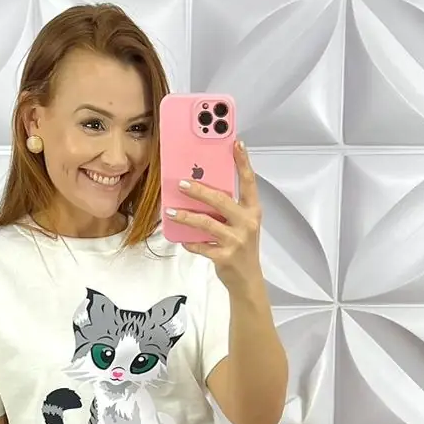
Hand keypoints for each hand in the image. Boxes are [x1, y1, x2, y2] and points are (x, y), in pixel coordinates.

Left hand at [165, 139, 263, 292]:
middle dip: (199, 190)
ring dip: (186, 216)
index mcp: (252, 211)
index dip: (243, 162)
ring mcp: (236, 240)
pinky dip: (189, 242)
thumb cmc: (241, 247)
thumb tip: (201, 190)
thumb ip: (227, 208)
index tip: (236, 143)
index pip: (249, 182)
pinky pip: (201, 245)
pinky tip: (181, 238)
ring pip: (207, 223)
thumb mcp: (241, 224)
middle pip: (221, 200)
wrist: (247, 280)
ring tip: (170, 212)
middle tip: (182, 183)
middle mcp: (246, 223)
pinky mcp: (225, 256)